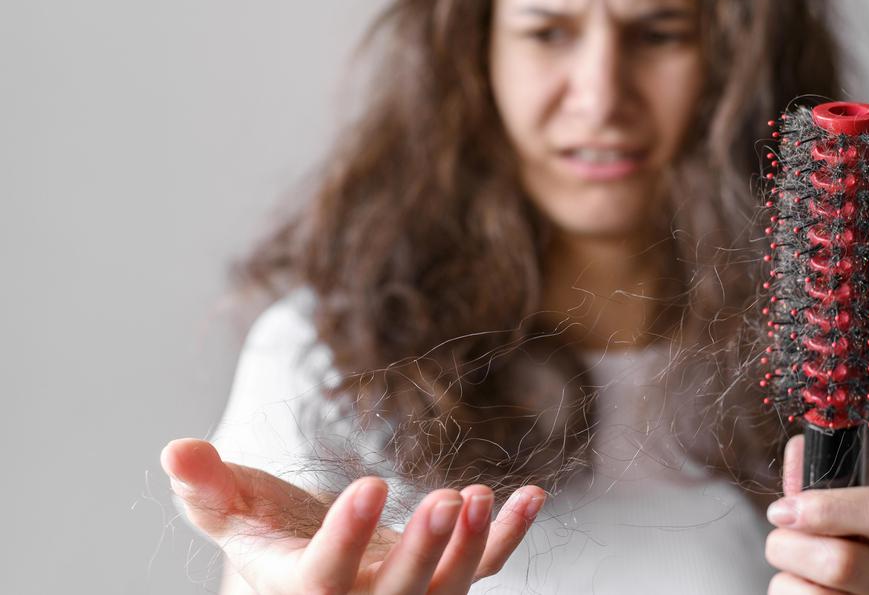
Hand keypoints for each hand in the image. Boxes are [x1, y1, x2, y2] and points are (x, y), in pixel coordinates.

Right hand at [161, 438, 544, 593]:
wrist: (309, 565)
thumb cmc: (265, 532)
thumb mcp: (230, 510)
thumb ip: (205, 487)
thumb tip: (175, 449)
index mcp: (300, 591)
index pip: (323, 579)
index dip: (347, 538)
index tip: (371, 484)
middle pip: (397, 593)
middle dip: (424, 550)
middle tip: (448, 500)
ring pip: (446, 589)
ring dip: (472, 547)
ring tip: (484, 496)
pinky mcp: (442, 579)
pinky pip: (485, 568)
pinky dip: (509, 536)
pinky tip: (531, 495)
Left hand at [764, 436, 868, 593]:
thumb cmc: (855, 552)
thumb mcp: (848, 516)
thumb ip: (820, 483)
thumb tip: (798, 446)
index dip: (825, 508)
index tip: (782, 509)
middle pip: (842, 563)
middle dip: (790, 547)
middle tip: (778, 542)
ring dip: (786, 578)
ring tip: (794, 571)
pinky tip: (803, 592)